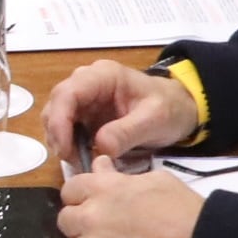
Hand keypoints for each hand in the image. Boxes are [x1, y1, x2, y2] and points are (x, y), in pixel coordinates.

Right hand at [38, 60, 199, 166]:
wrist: (180, 109)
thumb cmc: (169, 108)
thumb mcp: (154, 120)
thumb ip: (127, 132)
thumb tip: (100, 147)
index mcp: (103, 76)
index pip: (68, 93)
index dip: (60, 121)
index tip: (65, 149)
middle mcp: (87, 83)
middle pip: (56, 105)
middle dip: (58, 134)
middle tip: (71, 160)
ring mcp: (85, 98)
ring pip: (56, 117)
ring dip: (60, 140)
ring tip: (78, 160)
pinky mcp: (86, 114)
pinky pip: (66, 128)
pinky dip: (68, 144)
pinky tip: (81, 157)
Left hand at [55, 168, 202, 237]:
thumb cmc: (185, 212)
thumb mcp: (156, 181)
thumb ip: (119, 176)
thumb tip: (100, 167)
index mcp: (103, 190)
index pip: (70, 189)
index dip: (80, 196)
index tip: (90, 201)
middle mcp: (91, 218)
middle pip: (66, 220)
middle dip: (80, 222)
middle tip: (103, 227)